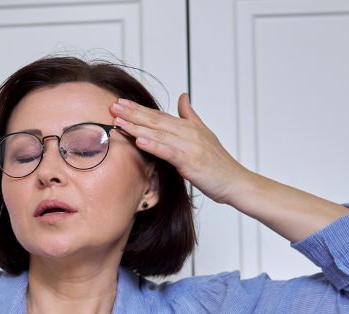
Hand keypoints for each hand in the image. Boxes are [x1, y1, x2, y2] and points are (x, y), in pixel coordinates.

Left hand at [110, 93, 250, 205]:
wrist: (235, 182)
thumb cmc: (219, 164)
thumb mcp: (204, 134)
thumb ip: (190, 115)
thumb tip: (183, 96)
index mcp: (188, 127)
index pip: (158, 115)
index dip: (138, 109)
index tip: (120, 103)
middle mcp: (188, 132)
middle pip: (155, 120)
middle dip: (132, 113)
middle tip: (113, 107)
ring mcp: (190, 146)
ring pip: (159, 133)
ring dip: (137, 127)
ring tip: (119, 122)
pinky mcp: (191, 161)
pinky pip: (169, 151)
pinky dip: (154, 145)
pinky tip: (139, 141)